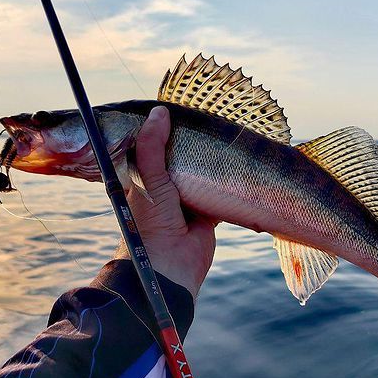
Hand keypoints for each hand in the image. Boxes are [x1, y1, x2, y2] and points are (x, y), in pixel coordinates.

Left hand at [115, 106, 215, 297]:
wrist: (170, 267)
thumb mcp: (148, 179)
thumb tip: (161, 112)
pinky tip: (235, 168)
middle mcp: (163, 187)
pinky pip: (218, 193)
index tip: (174, 110)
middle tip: (206, 121)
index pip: (150, 147)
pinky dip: (226, 184)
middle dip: (189, 144)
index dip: (160, 130)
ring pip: (199, 173)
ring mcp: (185, 201)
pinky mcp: (206, 213)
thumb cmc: (150, 224)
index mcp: (142, 178)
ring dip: (209, 163)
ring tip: (222, 139)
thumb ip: (151, 146)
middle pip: (178, 158)